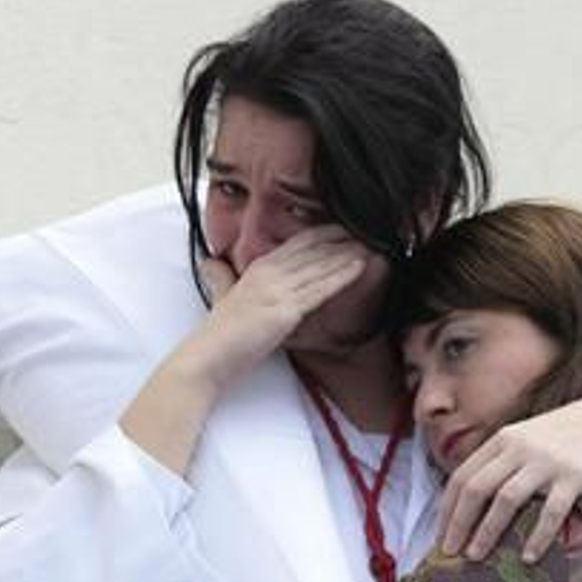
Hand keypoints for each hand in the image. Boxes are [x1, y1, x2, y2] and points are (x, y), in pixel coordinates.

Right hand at [184, 226, 366, 389]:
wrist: (208, 357)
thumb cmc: (217, 334)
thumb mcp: (221, 296)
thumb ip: (221, 278)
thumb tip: (211, 263)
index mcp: (257, 268)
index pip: (297, 243)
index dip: (323, 232)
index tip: (344, 225)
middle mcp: (268, 273)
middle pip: (313, 248)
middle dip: (342, 237)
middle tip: (369, 226)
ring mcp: (277, 291)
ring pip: (320, 265)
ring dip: (349, 252)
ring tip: (373, 242)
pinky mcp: (285, 311)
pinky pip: (319, 290)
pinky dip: (342, 276)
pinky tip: (360, 266)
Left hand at [438, 396, 581, 562]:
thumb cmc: (563, 437)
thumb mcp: (524, 440)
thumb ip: (500, 463)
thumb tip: (472, 506)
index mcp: (501, 440)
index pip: (462, 476)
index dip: (447, 509)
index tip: (439, 537)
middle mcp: (518, 448)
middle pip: (476, 488)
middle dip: (458, 524)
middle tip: (449, 553)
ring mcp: (545, 461)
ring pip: (506, 499)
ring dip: (487, 532)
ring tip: (476, 557)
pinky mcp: (573, 476)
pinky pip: (550, 511)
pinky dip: (537, 536)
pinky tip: (528, 557)